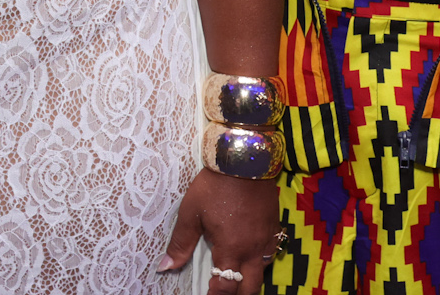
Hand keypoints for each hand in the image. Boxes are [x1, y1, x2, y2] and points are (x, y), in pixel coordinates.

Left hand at [159, 170, 280, 291]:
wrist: (244, 158)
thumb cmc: (214, 185)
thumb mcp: (191, 212)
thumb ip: (181, 243)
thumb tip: (165, 267)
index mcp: (231, 249)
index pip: (226, 288)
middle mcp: (252, 250)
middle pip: (250, 288)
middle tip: (223, 292)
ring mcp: (266, 238)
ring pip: (262, 272)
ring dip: (249, 279)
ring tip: (236, 276)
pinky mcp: (274, 226)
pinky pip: (270, 253)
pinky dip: (260, 261)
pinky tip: (251, 254)